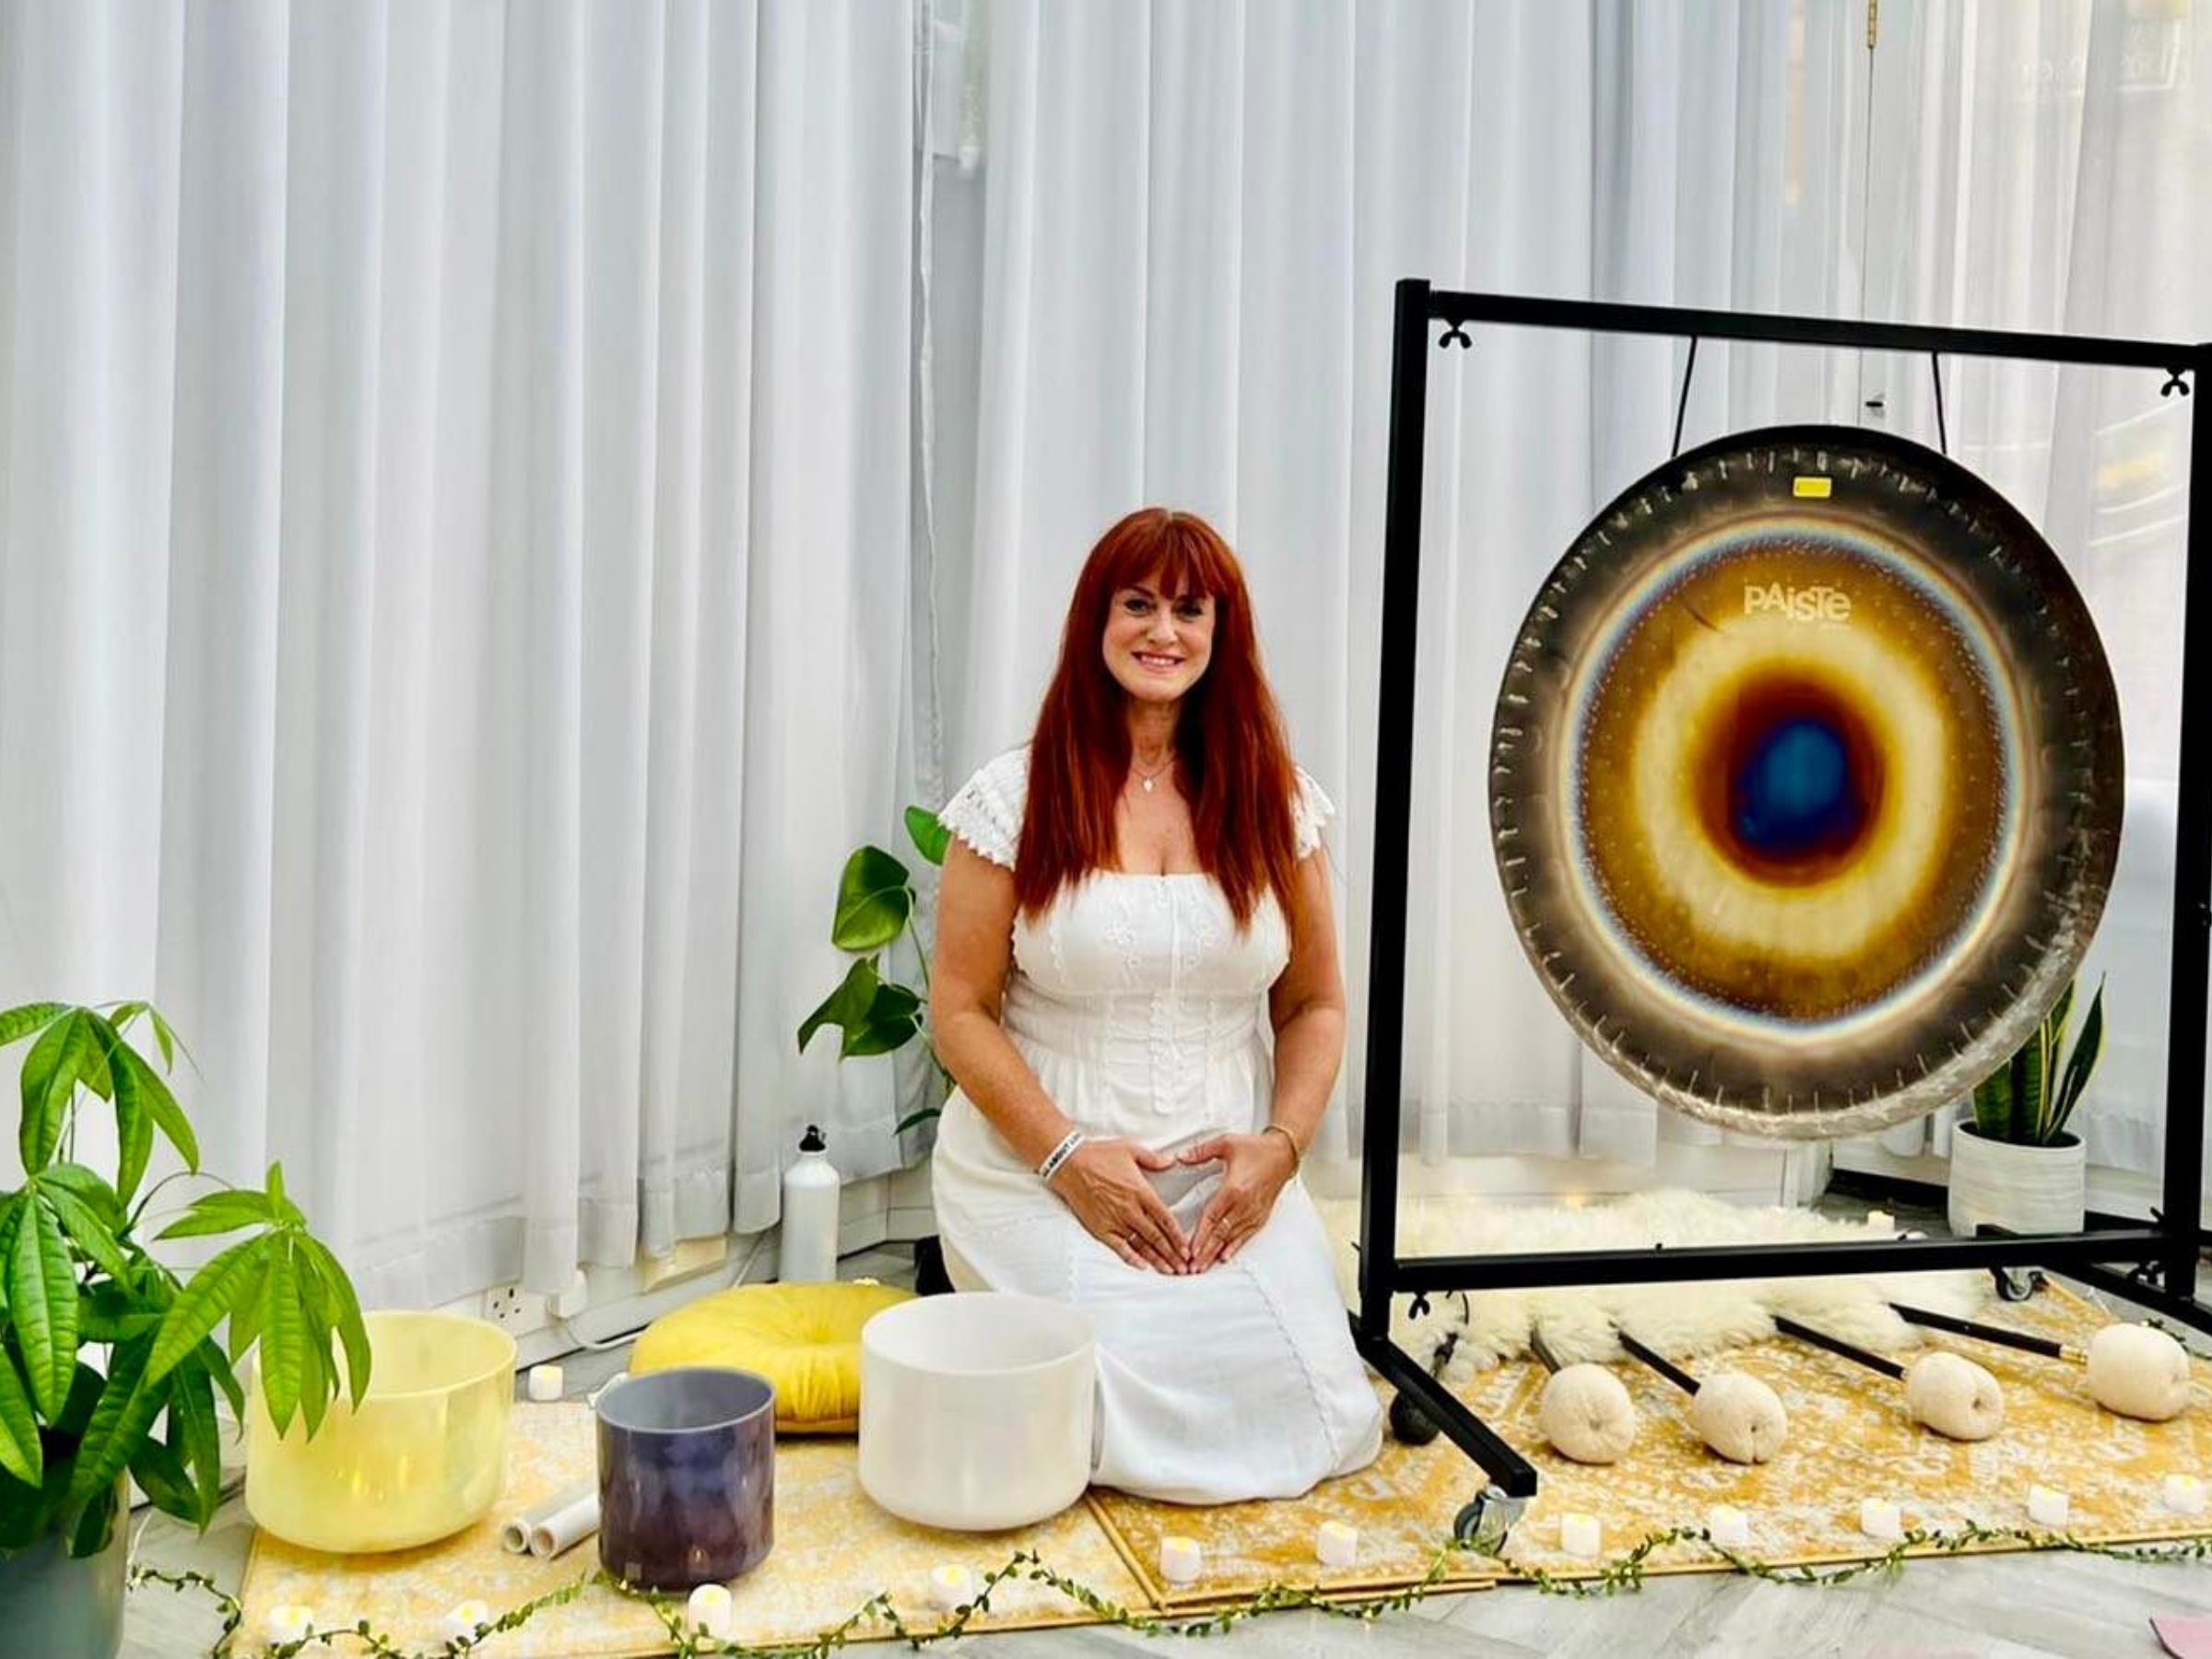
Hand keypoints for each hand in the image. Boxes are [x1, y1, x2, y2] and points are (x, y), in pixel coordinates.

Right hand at [1046, 1138, 1190, 1273]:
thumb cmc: (1099, 1155)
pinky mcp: (1101, 1228)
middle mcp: (1131, 1210)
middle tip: (1184, 1268)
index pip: (1166, 1219)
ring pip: (1141, 1245)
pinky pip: (1119, 1247)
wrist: (1069, 1164)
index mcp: (1141, 1192)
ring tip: (1169, 1271)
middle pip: (1157, 1237)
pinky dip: (1131, 1258)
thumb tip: (1172, 1160)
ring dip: (1157, 1260)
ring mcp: (1115, 1221)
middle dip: (1172, 1254)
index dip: (1178, 1236)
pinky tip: (1142, 1267)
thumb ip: (1154, 1158)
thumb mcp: (1131, 1149)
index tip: (1187, 1248)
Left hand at [1175, 1131, 1296, 1271]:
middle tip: (1192, 1267)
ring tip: (1204, 1266)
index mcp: (1234, 1188)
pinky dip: (1234, 1247)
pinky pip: (1246, 1235)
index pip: (1212, 1216)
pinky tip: (1225, 1256)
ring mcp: (1254, 1212)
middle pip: (1220, 1232)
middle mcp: (1245, 1204)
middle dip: (1205, 1251)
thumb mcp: (1226, 1143)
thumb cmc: (1256, 1148)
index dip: (1200, 1235)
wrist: (1283, 1153)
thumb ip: (1201, 1152)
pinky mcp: (1261, 1215)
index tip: (1190, 1249)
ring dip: (1216, 1252)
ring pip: (1232, 1237)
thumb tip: (1180, 1157)